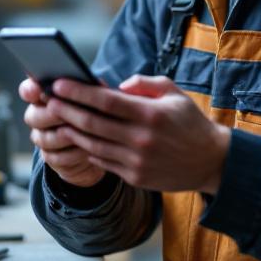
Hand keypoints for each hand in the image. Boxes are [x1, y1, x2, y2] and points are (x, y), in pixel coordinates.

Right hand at [19, 78, 104, 187]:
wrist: (99, 140)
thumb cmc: (95, 110)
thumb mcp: (93, 96)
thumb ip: (86, 87)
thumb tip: (89, 80)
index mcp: (43, 94)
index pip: (28, 90)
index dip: (30, 90)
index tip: (39, 89)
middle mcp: (37, 116)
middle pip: (33, 116)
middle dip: (52, 116)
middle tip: (68, 115)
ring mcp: (42, 137)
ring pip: (45, 139)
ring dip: (66, 136)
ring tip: (83, 133)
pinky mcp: (51, 157)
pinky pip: (56, 158)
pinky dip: (72, 154)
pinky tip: (86, 149)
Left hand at [47, 75, 230, 193]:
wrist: (211, 161)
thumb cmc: (190, 122)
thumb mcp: (173, 93)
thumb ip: (144, 84)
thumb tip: (116, 86)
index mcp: (150, 115)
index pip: (105, 101)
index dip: (79, 92)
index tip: (59, 83)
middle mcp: (141, 139)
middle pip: (93, 124)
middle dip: (66, 110)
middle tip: (49, 100)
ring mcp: (137, 161)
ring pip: (93, 145)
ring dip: (71, 131)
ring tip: (57, 119)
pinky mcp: (135, 177)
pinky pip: (103, 162)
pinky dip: (87, 149)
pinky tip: (78, 138)